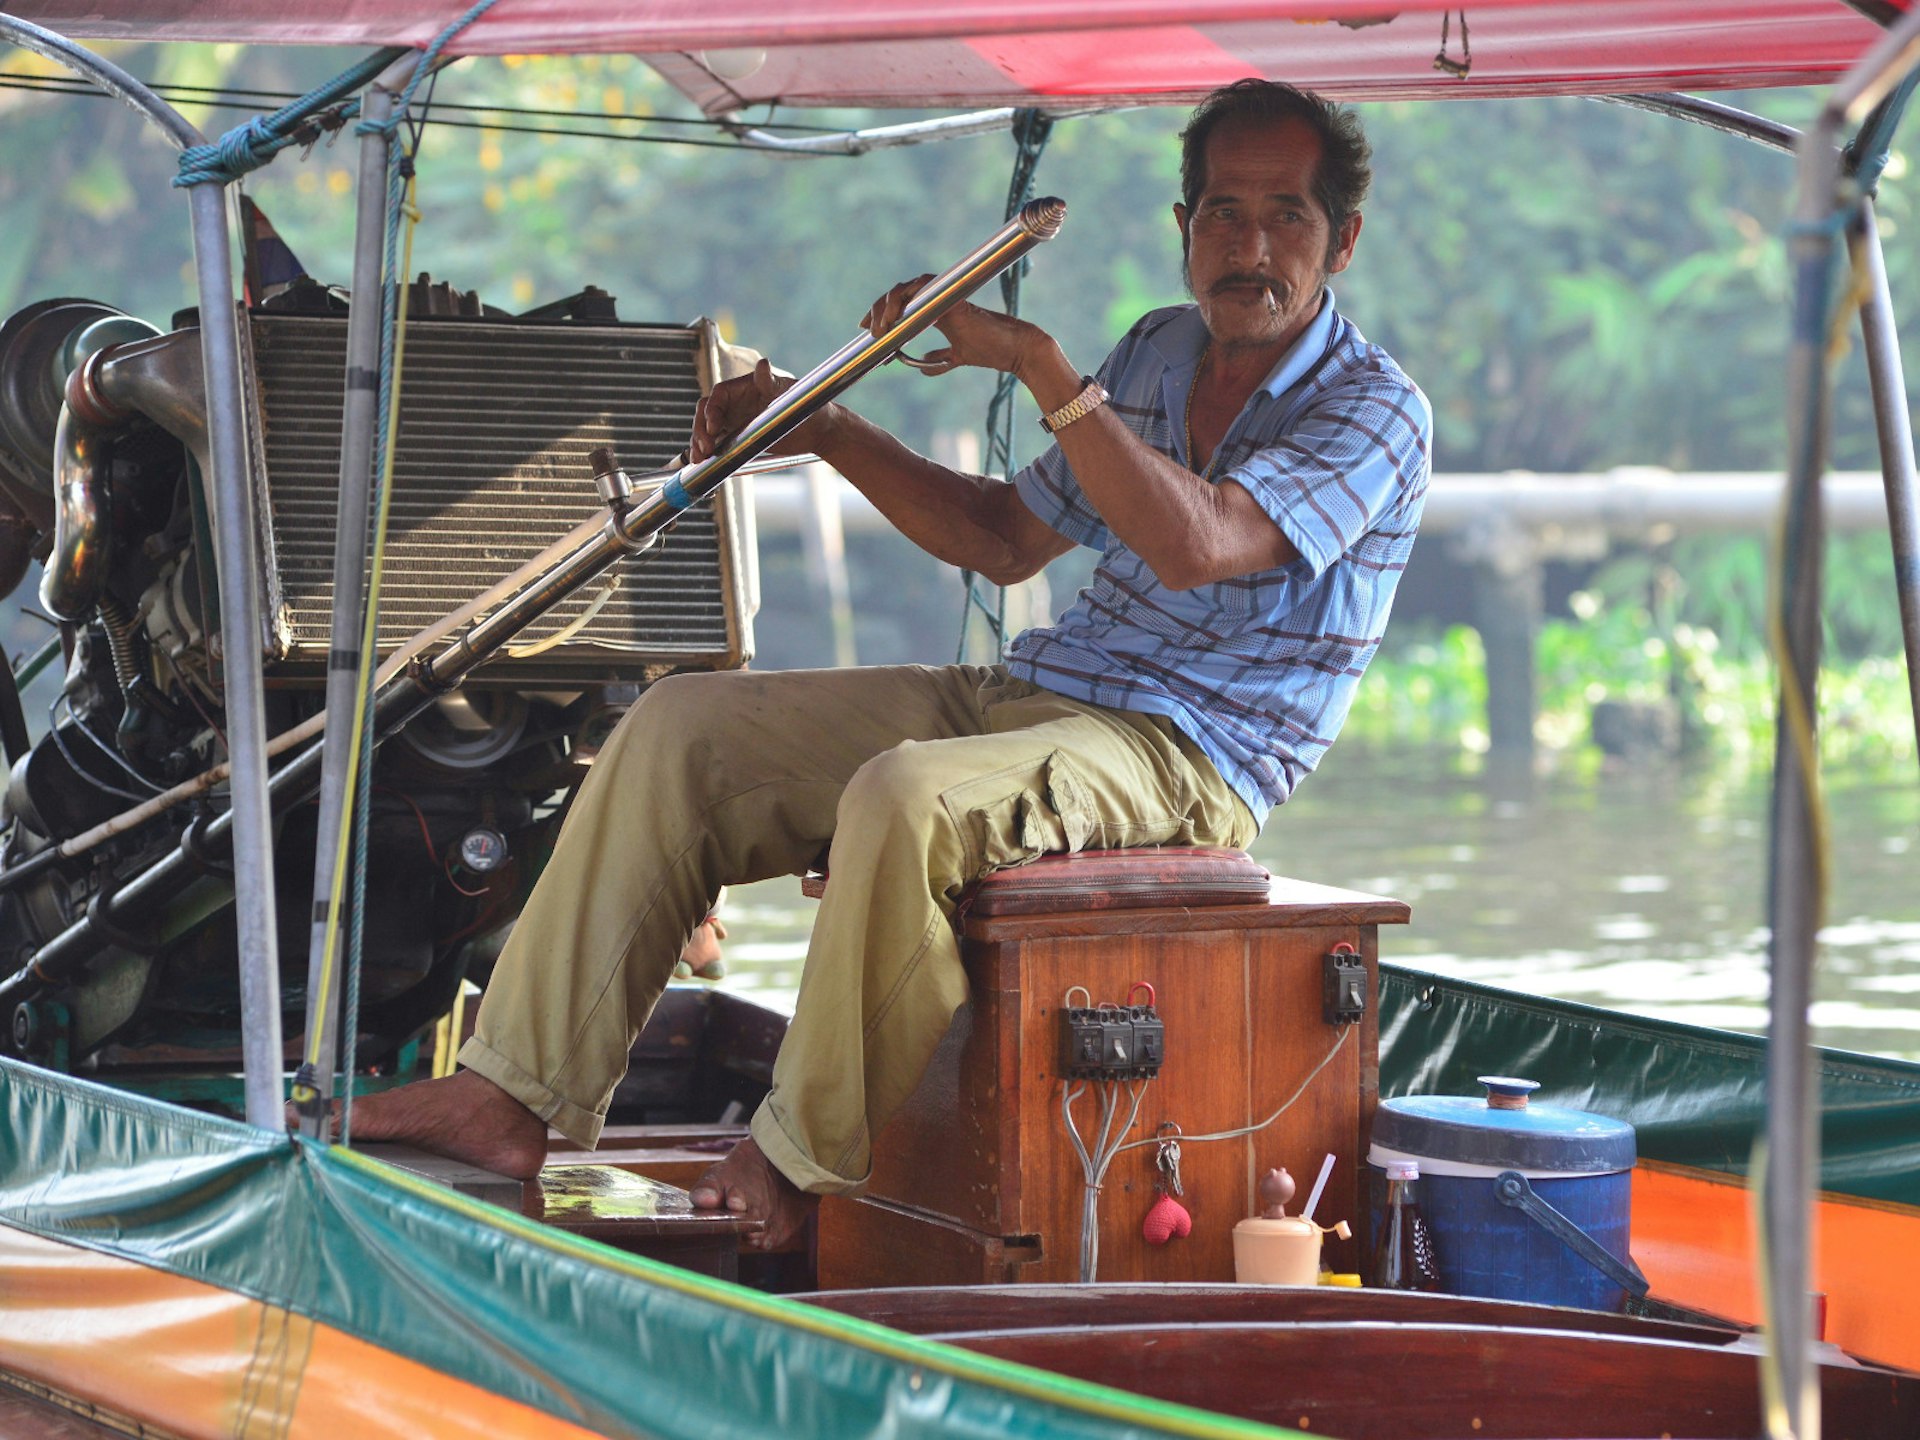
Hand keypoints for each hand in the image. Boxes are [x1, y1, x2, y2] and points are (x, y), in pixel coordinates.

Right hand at [688, 357, 835, 463]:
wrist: (817, 430)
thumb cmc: (805, 406)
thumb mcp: (788, 394)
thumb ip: (770, 382)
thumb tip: (762, 364)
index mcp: (743, 388)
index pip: (718, 395)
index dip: (712, 410)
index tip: (713, 426)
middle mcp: (736, 404)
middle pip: (707, 413)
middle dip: (701, 429)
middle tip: (706, 447)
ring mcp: (735, 421)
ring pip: (708, 430)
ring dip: (700, 443)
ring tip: (700, 458)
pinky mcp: (737, 438)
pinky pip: (716, 443)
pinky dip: (708, 453)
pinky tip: (702, 462)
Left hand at [863, 274, 1036, 378]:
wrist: (1014, 351)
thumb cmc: (990, 351)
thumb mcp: (956, 358)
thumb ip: (939, 360)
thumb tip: (922, 370)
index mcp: (936, 310)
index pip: (902, 303)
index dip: (881, 312)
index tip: (867, 328)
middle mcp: (938, 300)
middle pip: (899, 293)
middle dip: (878, 309)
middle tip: (870, 330)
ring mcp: (945, 299)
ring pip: (907, 288)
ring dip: (889, 305)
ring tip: (881, 327)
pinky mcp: (953, 302)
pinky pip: (924, 292)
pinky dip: (908, 302)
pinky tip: (898, 320)